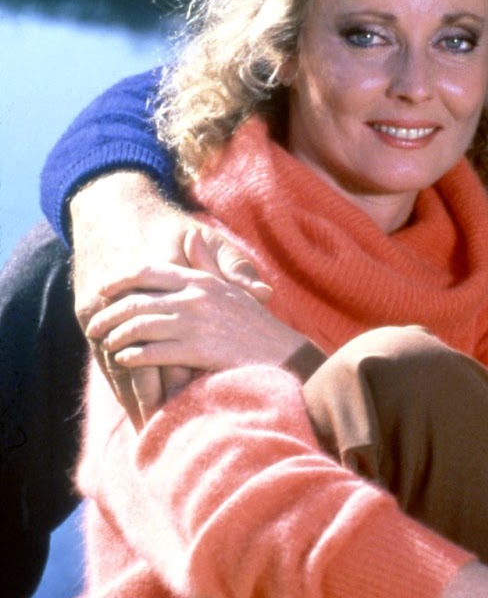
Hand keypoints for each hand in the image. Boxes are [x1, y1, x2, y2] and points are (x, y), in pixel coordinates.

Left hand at [85, 240, 303, 400]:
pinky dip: (134, 357)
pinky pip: (152, 352)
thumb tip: (190, 236)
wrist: (283, 355)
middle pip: (136, 302)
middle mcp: (194, 298)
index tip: (104, 290)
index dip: (120, 281)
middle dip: (110, 314)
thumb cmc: (255, 325)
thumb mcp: (232, 286)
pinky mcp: (196, 351)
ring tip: (109, 346)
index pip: (148, 272)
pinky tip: (125, 361)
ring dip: (117, 337)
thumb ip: (206, 263)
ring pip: (139, 327)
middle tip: (94, 326)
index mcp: (200, 281)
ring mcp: (194, 324)